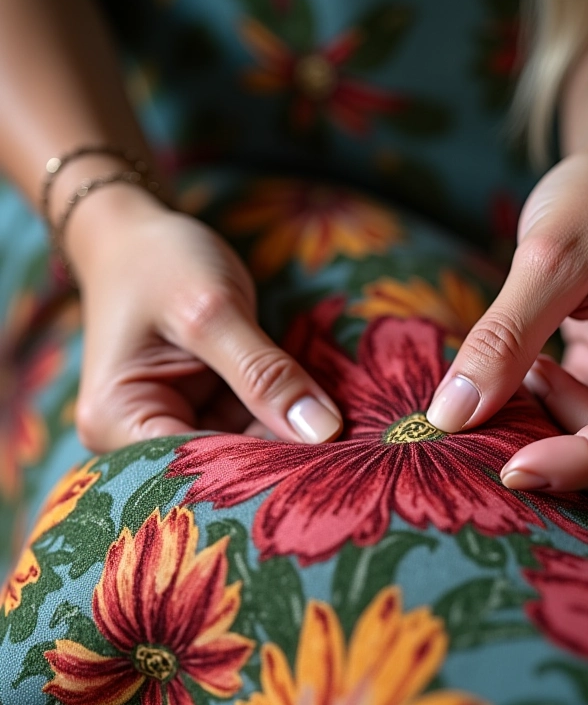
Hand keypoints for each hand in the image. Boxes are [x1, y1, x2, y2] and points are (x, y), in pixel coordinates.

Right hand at [67, 185, 341, 452]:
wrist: (140, 232)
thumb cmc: (160, 261)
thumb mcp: (211, 310)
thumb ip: (264, 373)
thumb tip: (323, 432)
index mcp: (118, 420)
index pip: (200, 468)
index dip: (265, 471)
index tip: (331, 464)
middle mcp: (140, 434)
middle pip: (224, 466)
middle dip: (285, 458)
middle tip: (352, 456)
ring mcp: (177, 421)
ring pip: (247, 448)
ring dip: (293, 439)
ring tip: (351, 437)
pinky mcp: (206, 407)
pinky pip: (254, 424)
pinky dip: (288, 417)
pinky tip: (327, 416)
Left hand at [426, 147, 587, 498]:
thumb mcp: (544, 256)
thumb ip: (501, 337)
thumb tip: (451, 416)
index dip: (584, 465)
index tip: (512, 469)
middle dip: (587, 468)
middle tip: (515, 431)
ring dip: (572, 439)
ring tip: (529, 373)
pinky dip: (564, 419)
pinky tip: (536, 372)